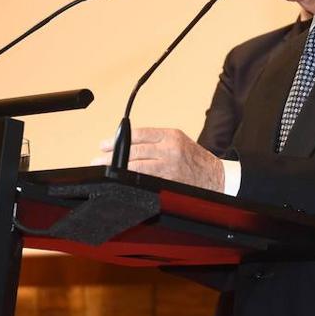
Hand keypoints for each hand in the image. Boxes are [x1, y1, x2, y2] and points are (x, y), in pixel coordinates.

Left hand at [105, 127, 224, 191]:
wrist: (216, 177)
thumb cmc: (196, 160)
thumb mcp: (179, 142)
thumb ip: (156, 141)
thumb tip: (127, 145)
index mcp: (171, 135)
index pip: (138, 134)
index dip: (118, 139)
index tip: (104, 144)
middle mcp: (170, 149)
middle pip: (133, 150)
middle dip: (112, 155)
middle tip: (98, 159)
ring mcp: (169, 166)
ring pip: (135, 166)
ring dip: (116, 168)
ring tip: (104, 169)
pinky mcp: (168, 180)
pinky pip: (144, 179)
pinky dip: (129, 179)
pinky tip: (120, 179)